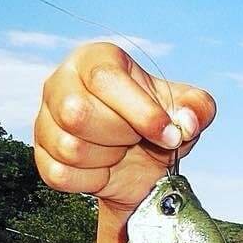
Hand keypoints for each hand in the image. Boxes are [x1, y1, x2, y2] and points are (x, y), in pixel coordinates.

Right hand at [34, 41, 216, 215]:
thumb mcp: (186, 111)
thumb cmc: (158, 125)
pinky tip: (105, 168)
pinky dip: (91, 181)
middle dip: (121, 136)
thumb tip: (187, 122)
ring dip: (107, 159)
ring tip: (119, 150)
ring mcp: (46, 120)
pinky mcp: (44, 156)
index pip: (105, 79)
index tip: (170, 137)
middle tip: (136, 139)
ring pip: (70, 147)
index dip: (142, 114)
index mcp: (96, 61)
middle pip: (79, 114)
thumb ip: (198, 108)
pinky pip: (62, 175)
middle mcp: (61, 83)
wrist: (140, 161)